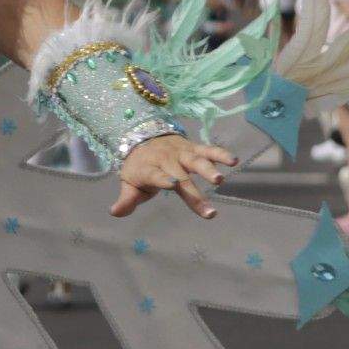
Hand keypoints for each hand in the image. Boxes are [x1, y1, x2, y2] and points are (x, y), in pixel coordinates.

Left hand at [111, 133, 240, 219]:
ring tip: (219, 180)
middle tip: (209, 212)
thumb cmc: (140, 167)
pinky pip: (208, 150)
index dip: (162, 178)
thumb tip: (114, 212)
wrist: (144, 136)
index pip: (155, 175)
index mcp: (148, 169)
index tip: (172, 184)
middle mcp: (166, 159)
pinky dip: (220, 154)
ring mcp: (181, 153)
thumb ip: (126, 199)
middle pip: (180, 176)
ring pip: (195, 160)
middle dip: (194, 193)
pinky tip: (234, 160)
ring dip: (207, 168)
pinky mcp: (193, 148)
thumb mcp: (129, 183)